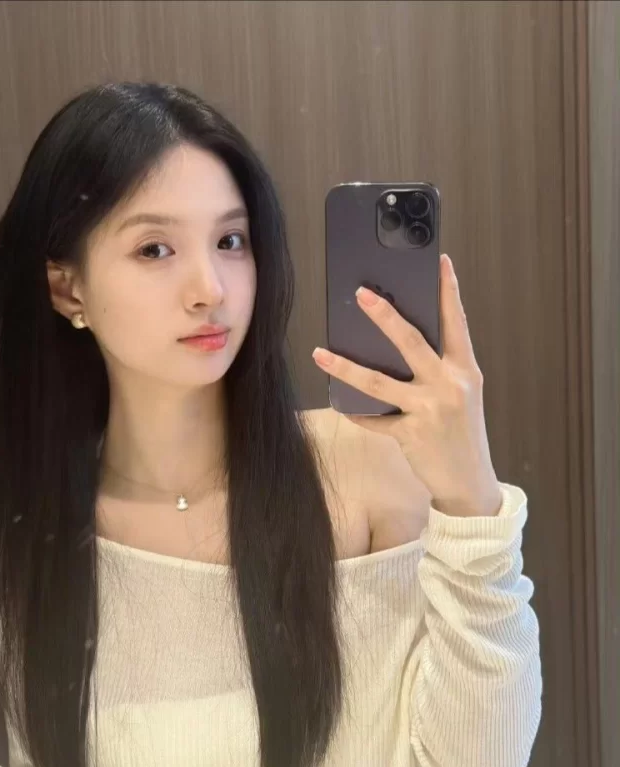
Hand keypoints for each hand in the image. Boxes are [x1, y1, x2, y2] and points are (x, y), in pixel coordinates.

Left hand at [313, 254, 501, 516]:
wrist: (470, 482)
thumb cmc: (460, 433)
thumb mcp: (461, 395)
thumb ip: (439, 369)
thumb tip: (397, 342)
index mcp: (465, 369)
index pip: (456, 322)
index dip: (449, 291)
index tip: (440, 261)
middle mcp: (450, 385)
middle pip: (411, 341)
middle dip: (383, 315)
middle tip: (361, 293)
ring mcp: (429, 410)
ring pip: (378, 381)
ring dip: (345, 366)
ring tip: (319, 353)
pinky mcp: (410, 434)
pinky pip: (374, 419)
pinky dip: (357, 413)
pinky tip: (340, 403)